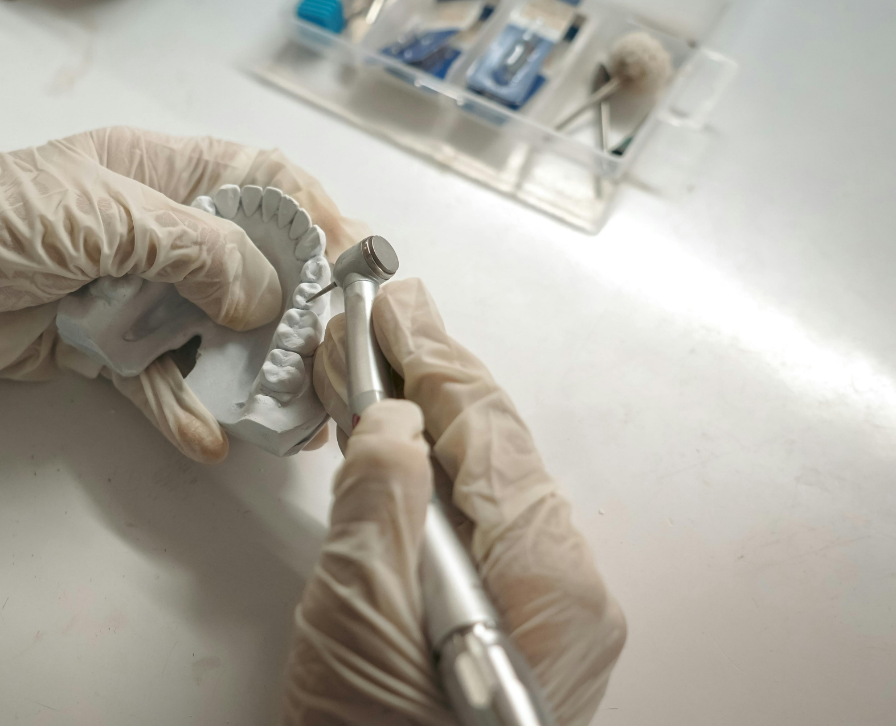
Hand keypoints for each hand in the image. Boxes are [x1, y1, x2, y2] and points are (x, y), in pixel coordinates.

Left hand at [0, 127, 364, 462]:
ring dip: (243, 376)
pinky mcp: (99, 348)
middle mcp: (155, 232)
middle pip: (247, 271)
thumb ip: (196, 249)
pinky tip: (204, 439)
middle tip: (323, 364)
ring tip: (280, 419)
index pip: (261, 184)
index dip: (312, 220)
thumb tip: (268, 294)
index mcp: (162, 173)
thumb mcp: (105, 214)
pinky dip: (179, 410)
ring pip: (207, 336)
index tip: (353, 267)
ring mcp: (129, 293)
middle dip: (290, 318)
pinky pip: (154, 381)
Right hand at [286, 278, 625, 724]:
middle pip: (498, 450)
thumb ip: (379, 504)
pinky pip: (472, 520)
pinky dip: (426, 474)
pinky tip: (393, 448)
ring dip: (425, 420)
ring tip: (377, 367)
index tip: (397, 305)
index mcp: (549, 584)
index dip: (437, 361)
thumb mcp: (360, 617)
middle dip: (434, 377)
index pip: (491, 436)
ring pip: (484, 481)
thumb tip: (390, 420)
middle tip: (386, 315)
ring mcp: (540, 609)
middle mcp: (565, 590)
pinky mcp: (506, 621)